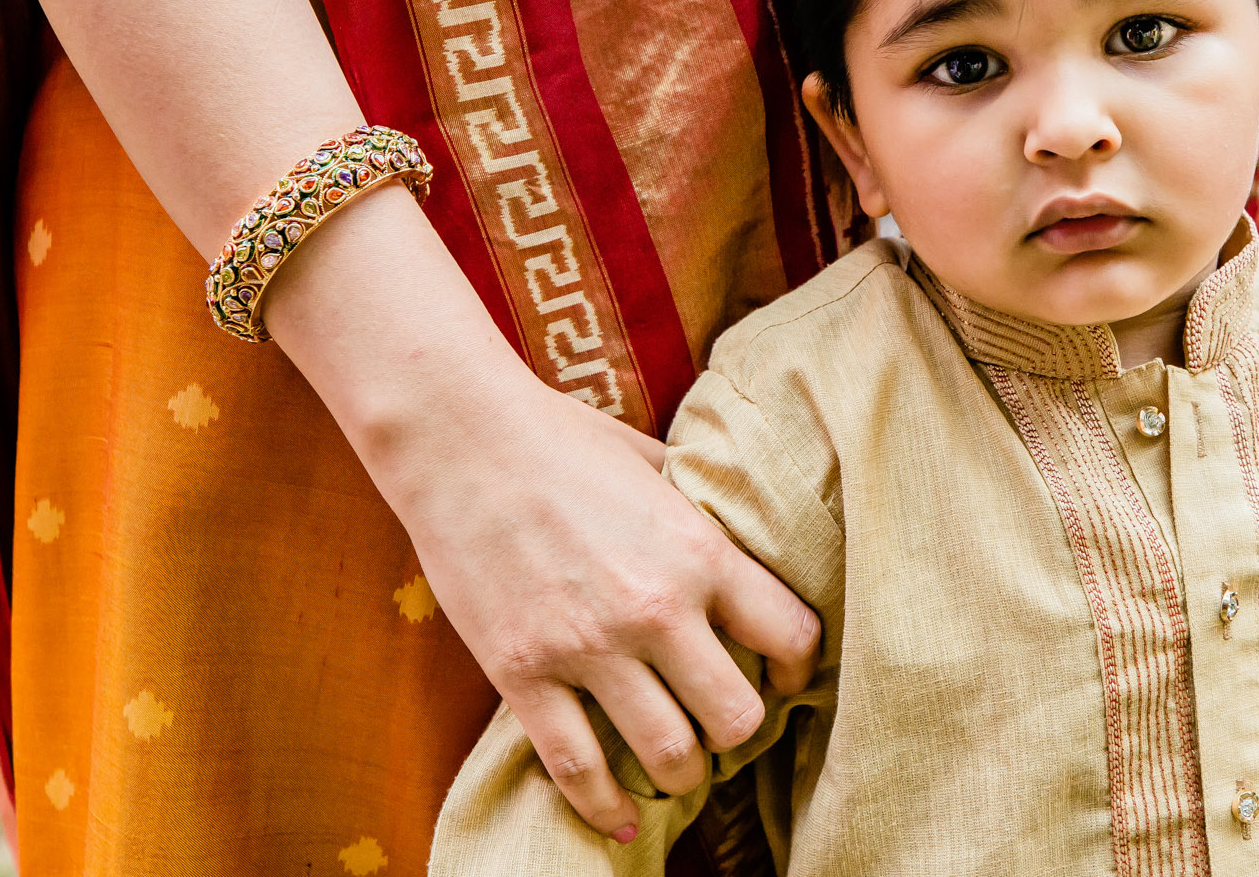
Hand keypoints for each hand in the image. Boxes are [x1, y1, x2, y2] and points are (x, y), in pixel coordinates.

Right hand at [379, 369, 818, 839]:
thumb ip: (701, 516)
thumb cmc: (563, 439)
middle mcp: (655, 608)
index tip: (784, 677)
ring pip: (668, 755)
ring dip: (682, 774)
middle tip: (725, 728)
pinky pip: (576, 767)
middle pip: (736, 715)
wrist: (460, 438)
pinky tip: (620, 820)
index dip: (798, 668)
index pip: (791, 634)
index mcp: (701, 551)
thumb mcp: (659, 465)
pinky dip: (603, 806)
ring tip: (677, 768)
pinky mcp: (522, 674)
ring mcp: (587, 647)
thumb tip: (739, 544)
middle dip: (739, 733)